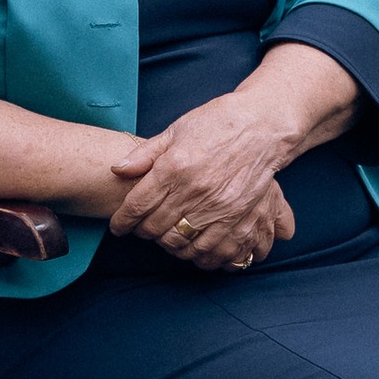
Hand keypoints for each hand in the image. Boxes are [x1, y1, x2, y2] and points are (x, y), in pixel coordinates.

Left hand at [108, 91, 294, 269]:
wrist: (261, 126)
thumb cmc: (216, 124)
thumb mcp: (175, 131)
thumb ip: (144, 154)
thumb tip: (117, 170)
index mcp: (174, 167)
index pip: (137, 205)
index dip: (122, 221)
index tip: (118, 227)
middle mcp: (193, 190)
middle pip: (155, 227)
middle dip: (142, 233)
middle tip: (141, 230)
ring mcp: (217, 207)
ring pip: (181, 243)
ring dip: (167, 245)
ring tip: (164, 238)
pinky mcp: (238, 217)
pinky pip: (212, 249)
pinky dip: (197, 255)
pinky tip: (191, 247)